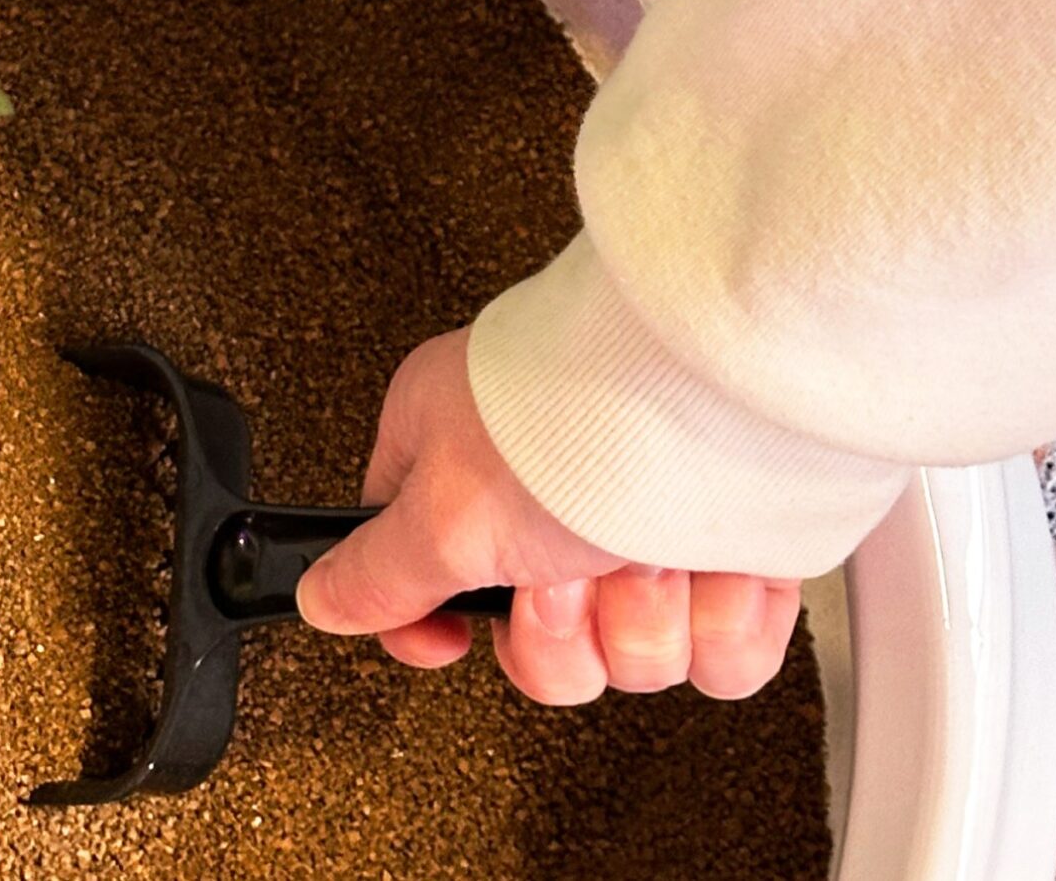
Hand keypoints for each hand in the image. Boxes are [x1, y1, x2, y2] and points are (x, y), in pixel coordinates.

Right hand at [296, 329, 801, 703]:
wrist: (735, 403)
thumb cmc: (583, 418)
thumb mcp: (440, 516)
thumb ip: (373, 576)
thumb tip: (320, 598)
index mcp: (462, 459)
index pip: (423, 574)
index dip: (437, 622)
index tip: (454, 637)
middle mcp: (552, 492)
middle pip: (534, 639)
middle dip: (562, 629)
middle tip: (568, 572)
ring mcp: (648, 522)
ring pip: (631, 653)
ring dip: (645, 619)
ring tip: (654, 550)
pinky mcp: (735, 550)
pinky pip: (722, 652)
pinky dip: (726, 623)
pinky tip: (718, 567)